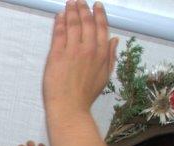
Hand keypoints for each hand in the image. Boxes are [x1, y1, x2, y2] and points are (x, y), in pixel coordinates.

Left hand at [42, 0, 118, 116]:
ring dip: (71, 11)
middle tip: (79, 1)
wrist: (69, 108)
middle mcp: (89, 49)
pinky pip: (59, 33)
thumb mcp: (105, 76)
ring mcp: (73, 50)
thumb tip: (115, 39)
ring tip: (69, 3)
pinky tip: (59, 16)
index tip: (96, 5)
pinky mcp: (57, 54)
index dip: (99, 14)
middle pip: (87, 22)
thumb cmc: (85, 95)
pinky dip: (59, 22)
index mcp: (102, 53)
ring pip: (72, 24)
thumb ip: (111, 56)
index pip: (102, 28)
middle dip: (83, 9)